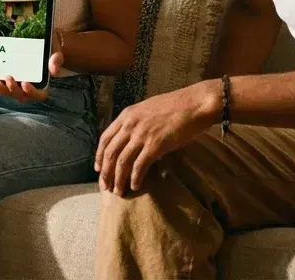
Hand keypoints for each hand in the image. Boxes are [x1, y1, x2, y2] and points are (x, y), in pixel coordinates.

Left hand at [0, 50, 64, 101]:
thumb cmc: (49, 52)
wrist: (41, 47)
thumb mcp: (56, 53)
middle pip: (21, 96)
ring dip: (2, 91)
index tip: (25, 83)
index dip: (32, 92)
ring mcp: (18, 87)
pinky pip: (1, 89)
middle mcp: (29, 89)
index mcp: (42, 85)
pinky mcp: (8, 83)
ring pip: (10, 94)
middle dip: (13, 90)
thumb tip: (54, 70)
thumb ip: (56, 61)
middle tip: (8, 78)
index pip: (39, 95)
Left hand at [95, 81, 220, 194]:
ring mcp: (142, 135)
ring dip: (118, 179)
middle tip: (105, 186)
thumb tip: (135, 142)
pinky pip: (139, 166)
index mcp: (127, 115)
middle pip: (110, 153)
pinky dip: (135, 178)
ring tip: (118, 191)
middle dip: (106, 172)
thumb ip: (138, 124)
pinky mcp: (155, 145)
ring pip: (122, 161)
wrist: (196, 104)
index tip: (98, 169)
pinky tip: (135, 186)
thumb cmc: (177, 106)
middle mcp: (130, 125)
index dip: (99, 156)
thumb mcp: (149, 110)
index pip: (105, 138)